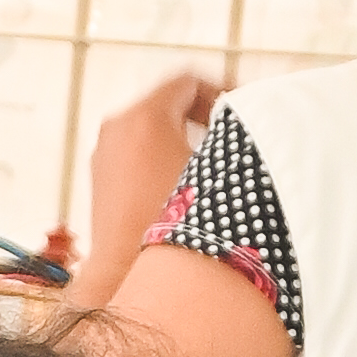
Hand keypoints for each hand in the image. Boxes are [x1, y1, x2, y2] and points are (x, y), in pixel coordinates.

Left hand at [76, 67, 224, 303]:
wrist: (128, 275)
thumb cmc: (177, 226)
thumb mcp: (216, 172)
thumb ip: (232, 139)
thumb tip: (256, 124)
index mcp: (144, 116)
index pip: (188, 81)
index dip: (221, 89)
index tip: (241, 109)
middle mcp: (116, 127)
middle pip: (168, 102)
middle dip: (202, 113)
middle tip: (231, 131)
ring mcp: (104, 153)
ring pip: (151, 127)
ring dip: (182, 135)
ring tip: (213, 160)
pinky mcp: (100, 179)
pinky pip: (136, 151)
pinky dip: (161, 154)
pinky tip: (187, 183)